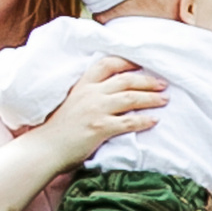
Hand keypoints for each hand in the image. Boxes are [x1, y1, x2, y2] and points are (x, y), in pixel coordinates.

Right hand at [32, 58, 166, 171]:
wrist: (46, 148)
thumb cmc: (59, 129)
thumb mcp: (72, 102)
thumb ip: (89, 95)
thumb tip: (111, 93)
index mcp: (82, 84)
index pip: (108, 64)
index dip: (127, 62)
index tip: (142, 64)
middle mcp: (90, 93)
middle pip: (126, 80)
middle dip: (147, 80)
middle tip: (163, 84)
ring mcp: (95, 110)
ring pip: (130, 98)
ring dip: (151, 98)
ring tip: (165, 100)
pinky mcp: (100, 128)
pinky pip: (129, 122)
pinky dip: (144, 120)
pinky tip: (154, 120)